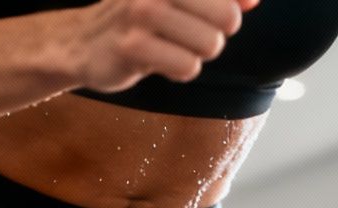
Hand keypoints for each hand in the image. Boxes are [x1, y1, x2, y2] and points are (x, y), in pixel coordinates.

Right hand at [74, 0, 253, 90]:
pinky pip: (186, 67)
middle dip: (216, 34)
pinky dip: (181, 71)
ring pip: (210, 45)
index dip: (230, 9)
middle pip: (228, 18)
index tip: (203, 17)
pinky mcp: (132, 46)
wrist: (83, 41)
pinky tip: (162, 62)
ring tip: (173, 47)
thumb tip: (253, 1)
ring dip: (197, 54)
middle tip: (190, 34)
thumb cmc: (140, 18)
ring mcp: (142, 12)